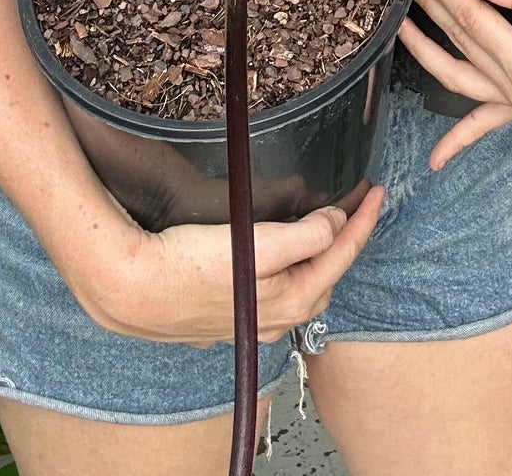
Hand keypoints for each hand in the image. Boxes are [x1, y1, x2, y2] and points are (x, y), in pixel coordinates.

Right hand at [63, 186, 383, 345]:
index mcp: (293, 299)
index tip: (377, 189)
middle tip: (353, 203)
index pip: (342, 253)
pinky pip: (271, 297)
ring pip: (299, 291)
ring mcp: (250, 323)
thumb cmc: (191, 263)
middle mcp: (276, 319)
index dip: (364, 218)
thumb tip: (337, 222)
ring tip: (321, 228)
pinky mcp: (226, 319)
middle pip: (325, 275)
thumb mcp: (257, 242)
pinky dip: (285, 275)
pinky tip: (275, 264)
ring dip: (315, 260)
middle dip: (344, 240)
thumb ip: (306, 235)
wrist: (134, 290)